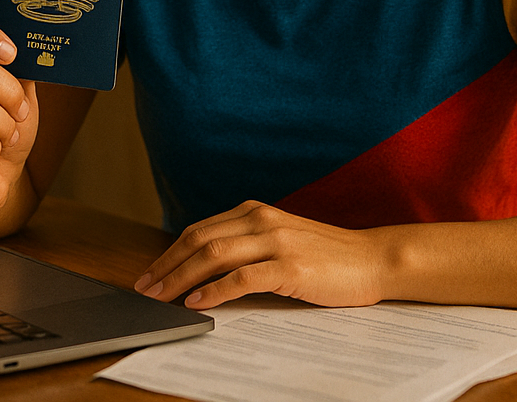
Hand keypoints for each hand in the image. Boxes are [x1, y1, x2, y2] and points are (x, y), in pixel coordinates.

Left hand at [133, 201, 392, 309]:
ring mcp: (277, 241)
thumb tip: (203, 272)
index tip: (148, 274)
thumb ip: (248, 247)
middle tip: (144, 289)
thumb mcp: (282, 242)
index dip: (169, 252)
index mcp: (257, 212)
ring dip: (181, 277)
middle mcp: (263, 220)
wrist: (373, 259)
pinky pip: (242, 277)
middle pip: (199, 239)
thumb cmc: (328, 257)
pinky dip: (215, 290)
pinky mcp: (290, 267)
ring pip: (214, 255)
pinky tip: (198, 302)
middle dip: (166, 266)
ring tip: (162, 298)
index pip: (200, 229)